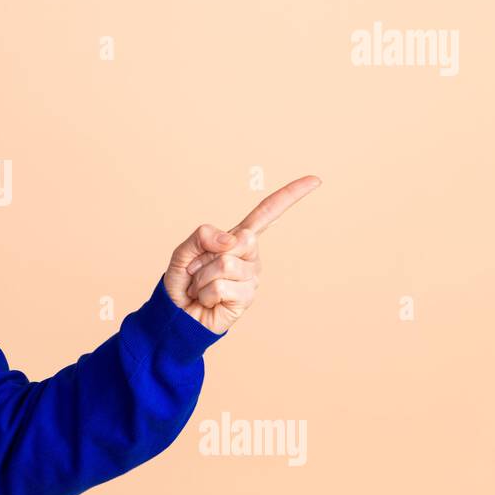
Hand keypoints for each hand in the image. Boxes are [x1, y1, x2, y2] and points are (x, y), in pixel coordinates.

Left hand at [163, 175, 321, 334]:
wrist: (178, 314)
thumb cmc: (182, 282)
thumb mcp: (184, 251)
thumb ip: (202, 236)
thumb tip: (234, 239)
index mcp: (237, 238)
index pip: (267, 213)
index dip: (290, 196)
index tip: (316, 180)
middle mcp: (250, 256)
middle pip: (241, 239)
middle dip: (208, 254)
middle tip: (199, 270)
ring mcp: (251, 277)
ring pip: (225, 264)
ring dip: (202, 277)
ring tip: (201, 286)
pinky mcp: (247, 298)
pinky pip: (220, 287)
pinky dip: (205, 293)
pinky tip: (208, 300)